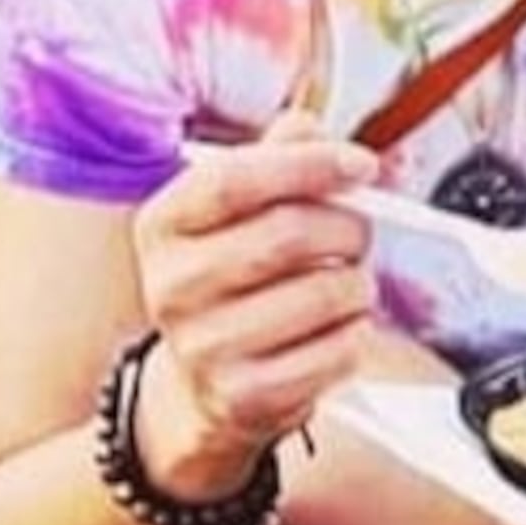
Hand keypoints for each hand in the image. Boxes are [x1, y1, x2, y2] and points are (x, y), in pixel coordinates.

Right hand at [128, 116, 381, 493]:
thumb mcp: (236, 214)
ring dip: (359, 284)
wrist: (202, 383)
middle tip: (360, 233)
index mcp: (163, 226)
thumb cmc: (233, 281)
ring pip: (324, 293)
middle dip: (347, 227)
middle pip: (288, 235)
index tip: (362, 165)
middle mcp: (171, 288)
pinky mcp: (244, 396)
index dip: (309, 165)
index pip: (235, 181)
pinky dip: (356, 333)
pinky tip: (338, 329)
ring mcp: (204, 348)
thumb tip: (307, 128)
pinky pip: (336, 351)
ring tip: (349, 285)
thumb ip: (272, 160)